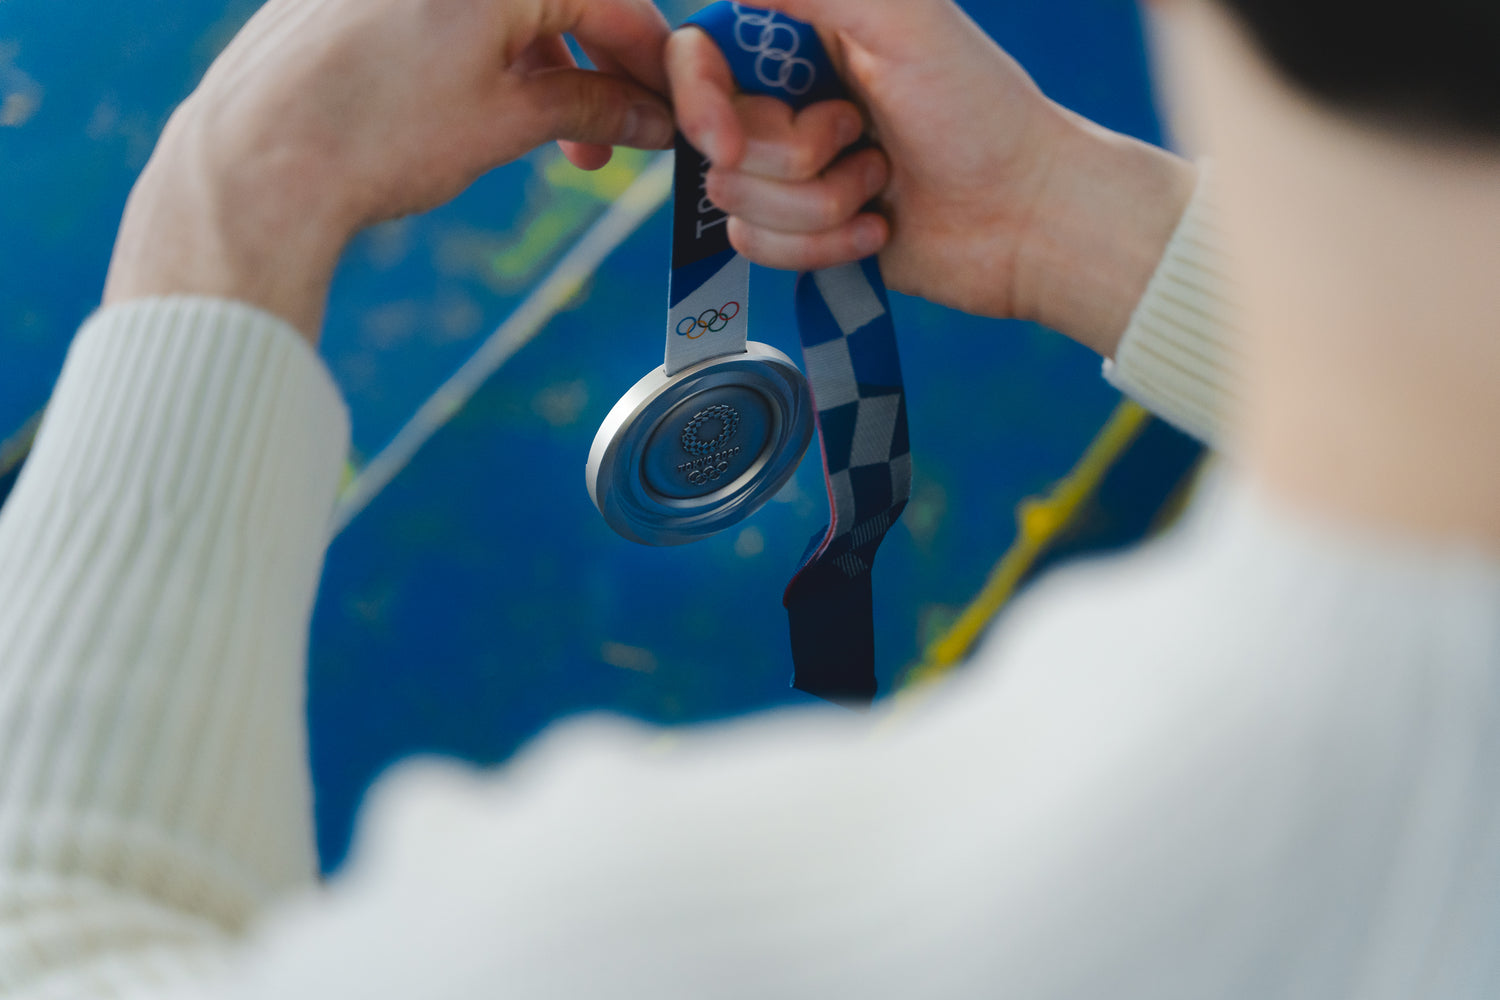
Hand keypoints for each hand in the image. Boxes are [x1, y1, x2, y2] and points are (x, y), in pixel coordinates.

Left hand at [104, 0, 674, 339]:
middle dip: (598, 66)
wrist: (254, 160)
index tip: (672, 108)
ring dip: (542, 67)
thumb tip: (647, 118)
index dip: (650, 59)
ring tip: (554, 141)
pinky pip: (448, 9)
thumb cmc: (374, 135)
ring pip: (502, 7)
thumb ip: (590, 107)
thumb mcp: (503, 121)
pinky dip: (485, 52)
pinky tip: (486, 109)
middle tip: (617, 135)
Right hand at [667, 0, 1196, 356]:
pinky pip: (758, 248)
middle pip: (714, 141)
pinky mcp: (806, 231)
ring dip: (817, 205)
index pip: (698, 55)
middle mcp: (790, 98)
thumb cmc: (981, 114)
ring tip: (880, 184)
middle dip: (791, 159)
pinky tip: (877, 230)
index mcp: (803, 34)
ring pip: (735, 201)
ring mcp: (794, 170)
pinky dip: (822, 246)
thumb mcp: (903, 20)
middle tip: (864, 141)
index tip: (726, 138)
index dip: (698, 100)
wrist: (1026, 220)